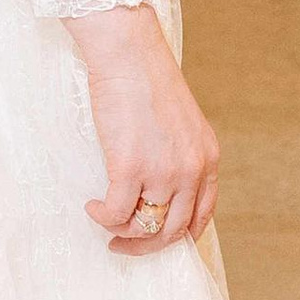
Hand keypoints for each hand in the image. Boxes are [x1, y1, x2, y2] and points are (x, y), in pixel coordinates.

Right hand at [68, 1, 219, 256]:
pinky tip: (92, 207)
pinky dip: (103, 217)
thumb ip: (179, 156)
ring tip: (104, 218)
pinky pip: (117, 213)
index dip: (178, 236)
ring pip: (146, 227)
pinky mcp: (131, 167)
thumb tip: (157, 188)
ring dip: (121, 231)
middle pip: (174, 231)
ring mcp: (163, 171)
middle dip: (146, 245)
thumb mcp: (180, 123)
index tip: (154, 239)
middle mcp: (191, 170)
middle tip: (121, 244)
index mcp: (207, 159)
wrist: (129, 54)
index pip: (202, 216)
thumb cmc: (146, 81)